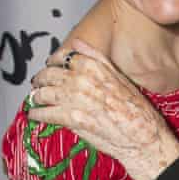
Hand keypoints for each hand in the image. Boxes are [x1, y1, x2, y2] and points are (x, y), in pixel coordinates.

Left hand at [29, 39, 178, 179]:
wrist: (143, 137)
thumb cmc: (136, 109)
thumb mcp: (120, 76)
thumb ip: (96, 57)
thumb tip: (77, 42)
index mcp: (95, 66)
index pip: (64, 56)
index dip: (53, 61)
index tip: (50, 65)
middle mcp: (83, 79)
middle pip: (50, 73)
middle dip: (41, 79)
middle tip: (38, 84)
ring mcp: (76, 98)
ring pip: (44, 92)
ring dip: (37, 96)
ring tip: (35, 99)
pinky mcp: (72, 118)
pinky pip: (45, 113)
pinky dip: (37, 113)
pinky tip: (35, 115)